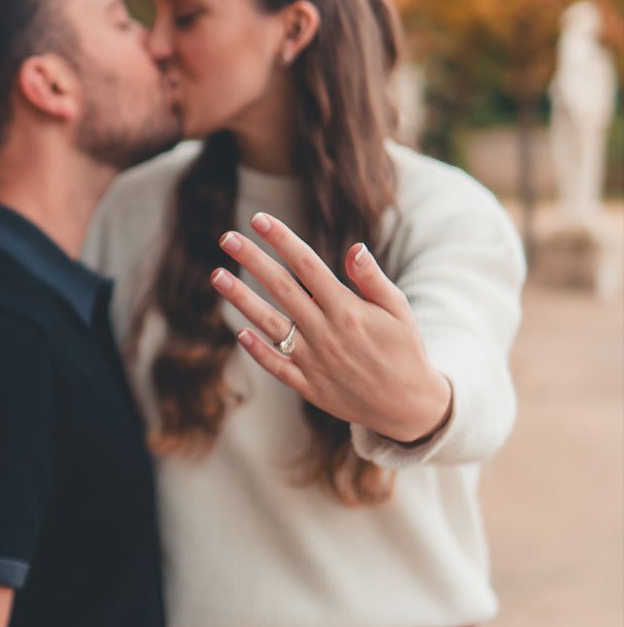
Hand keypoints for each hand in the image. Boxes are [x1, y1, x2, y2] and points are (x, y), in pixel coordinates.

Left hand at [211, 212, 451, 444]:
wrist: (409, 407)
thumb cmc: (404, 348)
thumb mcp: (399, 309)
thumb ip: (372, 278)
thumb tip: (354, 247)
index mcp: (348, 309)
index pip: (307, 265)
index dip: (282, 239)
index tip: (259, 219)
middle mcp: (327, 333)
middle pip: (281, 288)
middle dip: (252, 260)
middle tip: (226, 238)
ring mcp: (315, 361)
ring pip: (270, 325)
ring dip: (241, 299)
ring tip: (216, 276)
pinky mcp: (310, 386)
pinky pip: (276, 366)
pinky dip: (257, 350)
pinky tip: (239, 332)